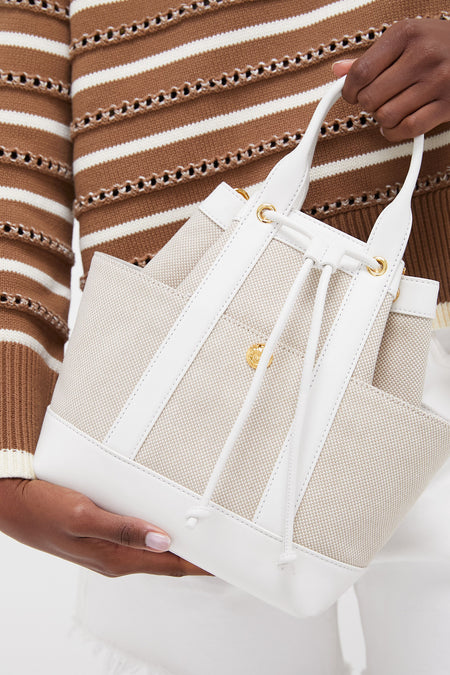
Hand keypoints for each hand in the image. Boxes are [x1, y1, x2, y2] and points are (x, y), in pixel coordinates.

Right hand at [0, 477, 208, 576]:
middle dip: (195, 557)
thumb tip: (162, 540)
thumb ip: (123, 529)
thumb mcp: (84, 516)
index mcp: (115, 558)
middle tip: (222, 544)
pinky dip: (157, 535)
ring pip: (153, 552)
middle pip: (166, 562)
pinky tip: (163, 525)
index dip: (200, 565)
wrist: (15, 507)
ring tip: (201, 535)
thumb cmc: (44, 510)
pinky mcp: (102, 538)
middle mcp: (115, 559)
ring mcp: (108, 550)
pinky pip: (138, 541)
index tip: (224, 562)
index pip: (170, 566)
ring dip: (177, 547)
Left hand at [332, 18, 449, 140]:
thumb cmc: (439, 46)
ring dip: (383, 119)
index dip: (349, 90)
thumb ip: (372, 57)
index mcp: (406, 34)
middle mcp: (423, 55)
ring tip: (391, 109)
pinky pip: (408, 129)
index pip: (361, 72)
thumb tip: (338, 71)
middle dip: (368, 105)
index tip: (351, 95)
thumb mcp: (406, 40)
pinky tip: (397, 125)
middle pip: (371, 98)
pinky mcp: (448, 104)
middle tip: (377, 101)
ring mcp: (438, 81)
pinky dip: (395, 132)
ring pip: (386, 116)